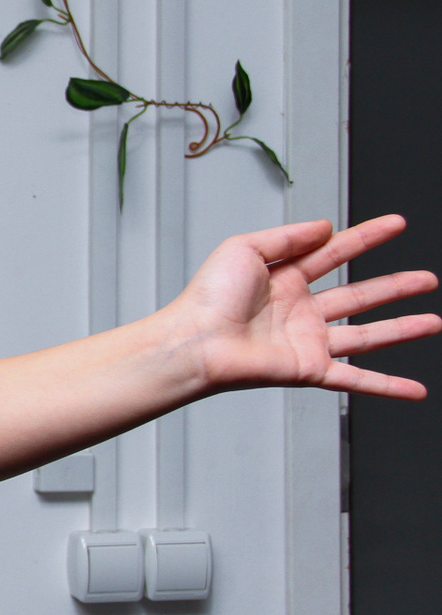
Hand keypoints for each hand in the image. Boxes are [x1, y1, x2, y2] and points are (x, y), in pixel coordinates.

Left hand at [175, 215, 439, 398]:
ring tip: (434, 321)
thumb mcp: (246, 248)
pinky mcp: (309, 368)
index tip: (396, 224)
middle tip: (427, 278)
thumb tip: (326, 225)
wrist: (196, 341)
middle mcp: (299, 310)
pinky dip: (388, 386)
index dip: (367, 237)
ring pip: (367, 335)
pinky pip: (357, 379)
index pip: (336, 252)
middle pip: (359, 294)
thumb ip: (289, 235)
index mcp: (284, 278)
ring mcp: (307, 340)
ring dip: (402, 328)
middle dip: (395, 285)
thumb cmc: (208, 297)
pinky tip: (414, 390)